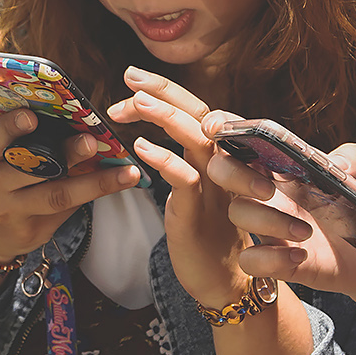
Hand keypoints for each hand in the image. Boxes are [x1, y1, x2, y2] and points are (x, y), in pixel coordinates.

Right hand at [0, 107, 139, 282]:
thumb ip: (14, 131)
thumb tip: (57, 100)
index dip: (11, 126)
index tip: (32, 116)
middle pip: (32, 168)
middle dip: (65, 154)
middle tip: (92, 141)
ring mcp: (13, 211)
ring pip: (57, 195)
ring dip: (95, 183)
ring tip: (126, 172)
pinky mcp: (33, 231)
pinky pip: (67, 211)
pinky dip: (93, 194)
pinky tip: (119, 184)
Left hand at [108, 68, 249, 308]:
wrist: (225, 280)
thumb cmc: (207, 231)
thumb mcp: (193, 187)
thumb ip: (184, 156)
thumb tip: (151, 130)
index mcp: (219, 155)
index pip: (196, 110)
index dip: (167, 90)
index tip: (134, 77)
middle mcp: (223, 164)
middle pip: (199, 114)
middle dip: (165, 90)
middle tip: (130, 75)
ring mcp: (214, 187)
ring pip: (196, 140)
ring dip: (165, 116)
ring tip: (135, 102)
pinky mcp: (199, 213)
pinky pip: (185, 180)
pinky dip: (164, 159)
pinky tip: (140, 148)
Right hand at [212, 139, 355, 306]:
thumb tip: (334, 162)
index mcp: (285, 163)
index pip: (242, 138)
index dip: (222, 127)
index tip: (217, 128)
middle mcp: (271, 190)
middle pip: (223, 171)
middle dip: (234, 175)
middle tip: (269, 188)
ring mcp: (270, 225)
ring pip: (237, 214)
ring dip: (266, 219)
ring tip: (306, 230)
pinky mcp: (278, 261)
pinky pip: (251, 260)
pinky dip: (271, 259)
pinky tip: (301, 256)